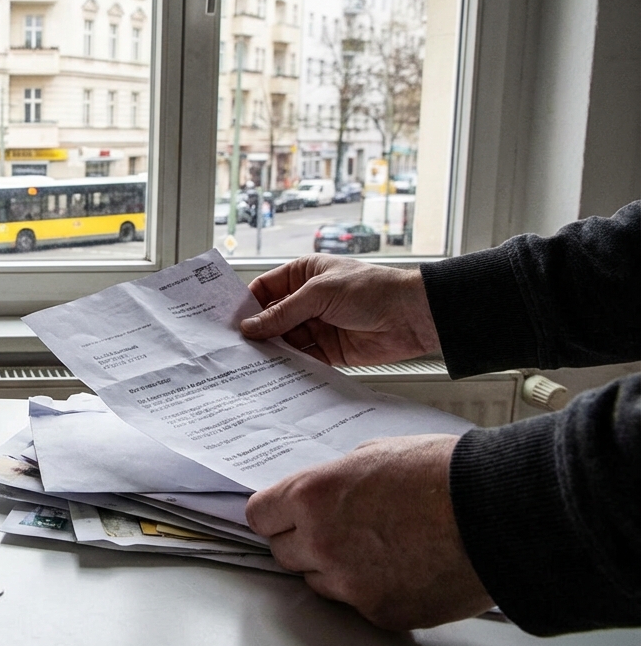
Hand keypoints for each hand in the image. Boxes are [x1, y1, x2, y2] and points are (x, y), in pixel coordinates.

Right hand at [239, 255, 439, 366]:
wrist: (414, 315)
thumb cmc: (373, 289)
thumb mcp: (320, 293)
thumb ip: (283, 312)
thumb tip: (251, 327)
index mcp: (304, 274)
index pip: (265, 289)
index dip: (247, 305)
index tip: (229, 322)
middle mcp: (308, 300)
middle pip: (272, 318)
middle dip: (257, 332)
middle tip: (235, 346)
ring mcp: (318, 325)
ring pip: (285, 340)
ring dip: (272, 351)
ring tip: (253, 362)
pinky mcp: (330, 350)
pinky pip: (303, 359)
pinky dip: (291, 365)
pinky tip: (278, 371)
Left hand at [245, 435, 493, 629]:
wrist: (500, 513)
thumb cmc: (446, 475)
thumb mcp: (375, 453)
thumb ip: (336, 479)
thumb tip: (325, 493)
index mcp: (313, 497)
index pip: (260, 515)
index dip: (275, 514)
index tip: (284, 515)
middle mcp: (322, 543)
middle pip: (284, 552)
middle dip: (304, 541)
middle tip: (338, 529)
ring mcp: (350, 583)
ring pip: (319, 582)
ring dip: (336, 569)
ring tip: (380, 547)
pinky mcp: (380, 613)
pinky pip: (360, 605)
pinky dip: (374, 591)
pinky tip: (405, 567)